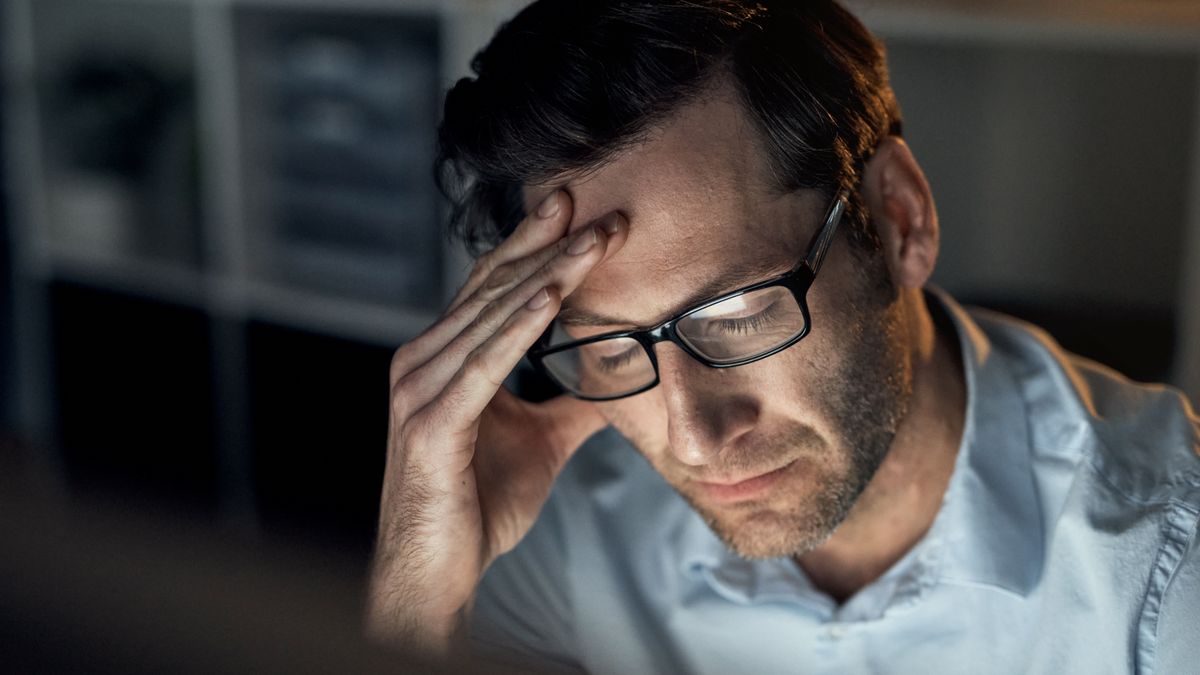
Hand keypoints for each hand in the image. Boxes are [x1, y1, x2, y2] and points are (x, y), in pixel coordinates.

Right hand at [366, 190, 624, 652]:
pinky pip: (484, 364)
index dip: (534, 247)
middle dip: (547, 245)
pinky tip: (552, 295)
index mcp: (443, 359)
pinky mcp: (433, 422)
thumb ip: (572, 406)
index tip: (575, 210)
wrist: (436, 573)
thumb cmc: (476, 507)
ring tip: (593, 240)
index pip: (493, 289)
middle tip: (592, 204)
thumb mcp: (541, 443)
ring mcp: (422, 389)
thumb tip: (619, 384)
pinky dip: (519, 326)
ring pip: (494, 317)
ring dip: (548, 275)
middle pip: (494, 289)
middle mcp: (424, 362)